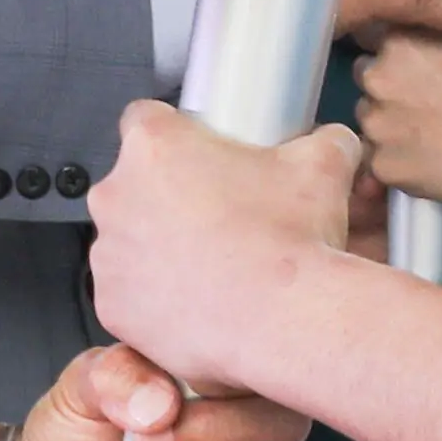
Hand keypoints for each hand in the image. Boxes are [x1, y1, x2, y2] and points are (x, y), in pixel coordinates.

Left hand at [5, 342, 304, 440]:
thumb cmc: (81, 434)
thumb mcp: (85, 382)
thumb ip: (121, 374)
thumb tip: (163, 405)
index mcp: (238, 387)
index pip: (276, 373)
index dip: (228, 383)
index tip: (170, 392)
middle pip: (278, 431)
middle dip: (201, 433)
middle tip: (140, 440)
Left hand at [86, 100, 364, 385]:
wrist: (284, 321)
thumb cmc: (291, 243)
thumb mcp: (323, 167)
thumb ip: (323, 141)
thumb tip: (333, 143)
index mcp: (153, 146)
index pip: (144, 119)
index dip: (174, 135)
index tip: (197, 155)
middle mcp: (117, 195)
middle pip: (134, 184)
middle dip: (167, 197)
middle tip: (218, 215)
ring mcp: (108, 255)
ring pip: (129, 241)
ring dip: (159, 249)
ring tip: (212, 264)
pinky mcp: (112, 306)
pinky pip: (129, 296)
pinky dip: (154, 299)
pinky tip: (198, 302)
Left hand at [355, 26, 441, 212]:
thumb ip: (433, 40)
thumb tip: (418, 43)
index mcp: (399, 43)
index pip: (376, 51)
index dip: (400, 68)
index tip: (421, 81)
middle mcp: (379, 79)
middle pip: (370, 89)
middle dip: (393, 100)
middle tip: (433, 113)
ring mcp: (377, 124)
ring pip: (372, 129)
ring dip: (394, 134)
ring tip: (439, 140)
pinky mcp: (383, 166)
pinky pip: (381, 166)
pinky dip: (402, 167)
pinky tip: (436, 162)